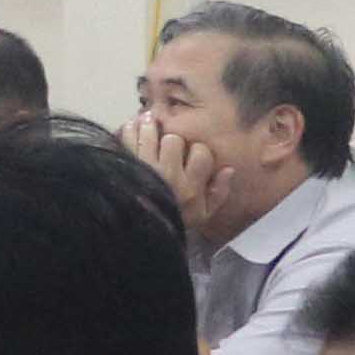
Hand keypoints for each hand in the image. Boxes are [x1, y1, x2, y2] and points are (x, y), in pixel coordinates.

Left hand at [122, 111, 229, 239]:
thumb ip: (218, 192)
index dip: (198, 149)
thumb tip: (229, 170)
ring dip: (149, 127)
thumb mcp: (203, 214)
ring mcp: (144, 169)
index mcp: (191, 186)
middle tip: (168, 141)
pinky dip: (128, 130)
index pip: (201, 153)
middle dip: (172, 139)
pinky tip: (131, 126)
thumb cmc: (174, 221)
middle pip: (174, 140)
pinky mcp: (125, 167)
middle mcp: (168, 175)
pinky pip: (126, 141)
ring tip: (149, 121)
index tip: (192, 153)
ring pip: (149, 135)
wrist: (140, 233)